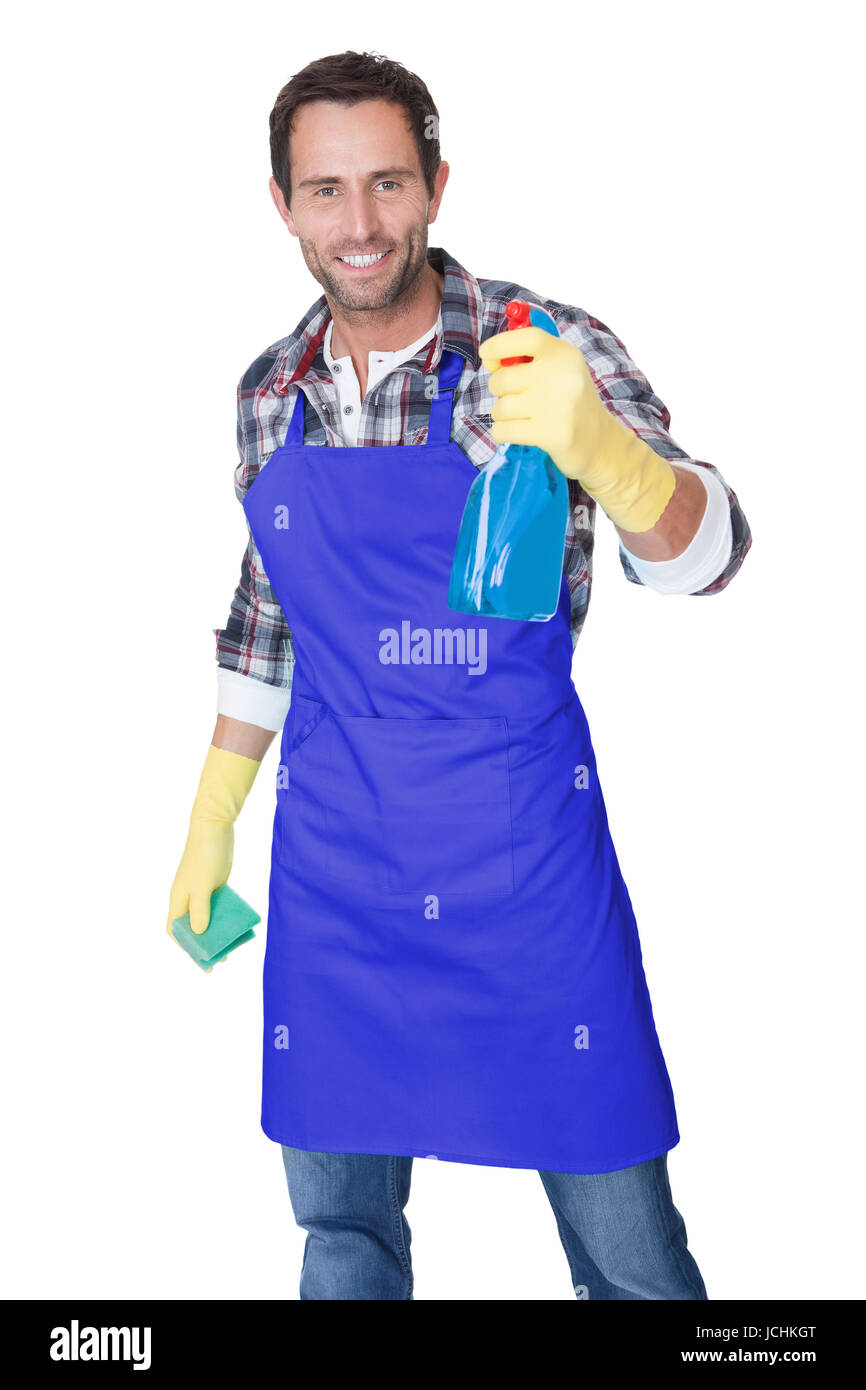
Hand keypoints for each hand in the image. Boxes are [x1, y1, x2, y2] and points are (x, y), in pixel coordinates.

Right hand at [166, 744, 260, 946]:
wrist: (215, 828)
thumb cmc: (204, 856)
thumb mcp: (202, 885)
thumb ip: (200, 910)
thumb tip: (200, 933)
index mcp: (178, 900)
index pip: (176, 930)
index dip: (185, 947)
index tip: (200, 959)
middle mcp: (188, 899)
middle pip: (192, 928)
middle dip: (203, 945)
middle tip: (219, 961)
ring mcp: (201, 893)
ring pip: (207, 919)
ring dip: (216, 933)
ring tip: (230, 948)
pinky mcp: (215, 886)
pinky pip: (218, 908)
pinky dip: (225, 917)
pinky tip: (237, 927)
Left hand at [478, 325, 675, 531]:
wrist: (600, 443)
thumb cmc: (571, 404)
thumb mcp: (560, 371)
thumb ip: (528, 360)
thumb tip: (490, 361)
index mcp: (564, 354)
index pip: (527, 338)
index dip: (500, 344)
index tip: (486, 355)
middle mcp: (561, 376)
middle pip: (503, 379)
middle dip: (499, 391)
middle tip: (518, 398)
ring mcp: (556, 406)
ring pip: (500, 407)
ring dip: (502, 415)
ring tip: (522, 417)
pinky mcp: (550, 434)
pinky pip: (503, 430)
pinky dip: (503, 433)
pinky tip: (518, 432)